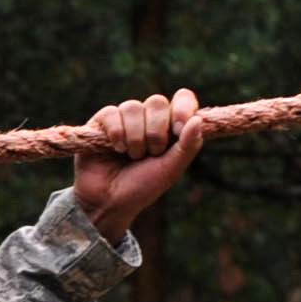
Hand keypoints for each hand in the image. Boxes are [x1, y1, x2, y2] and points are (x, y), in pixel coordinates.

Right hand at [70, 88, 203, 240]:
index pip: (182, 99)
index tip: (178, 129)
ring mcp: (125, 118)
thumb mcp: (172, 170)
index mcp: (170, 127)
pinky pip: (112, 113)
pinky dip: (117, 133)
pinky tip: (116, 149)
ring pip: (133, 107)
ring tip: (131, 156)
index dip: (182, 108)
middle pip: (157, 102)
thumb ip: (188, 146)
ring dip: (135, 137)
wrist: (110, 202)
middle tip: (150, 154)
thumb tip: (198, 120)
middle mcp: (148, 119)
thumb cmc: (142, 187)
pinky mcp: (102, 122)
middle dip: (155, 131)